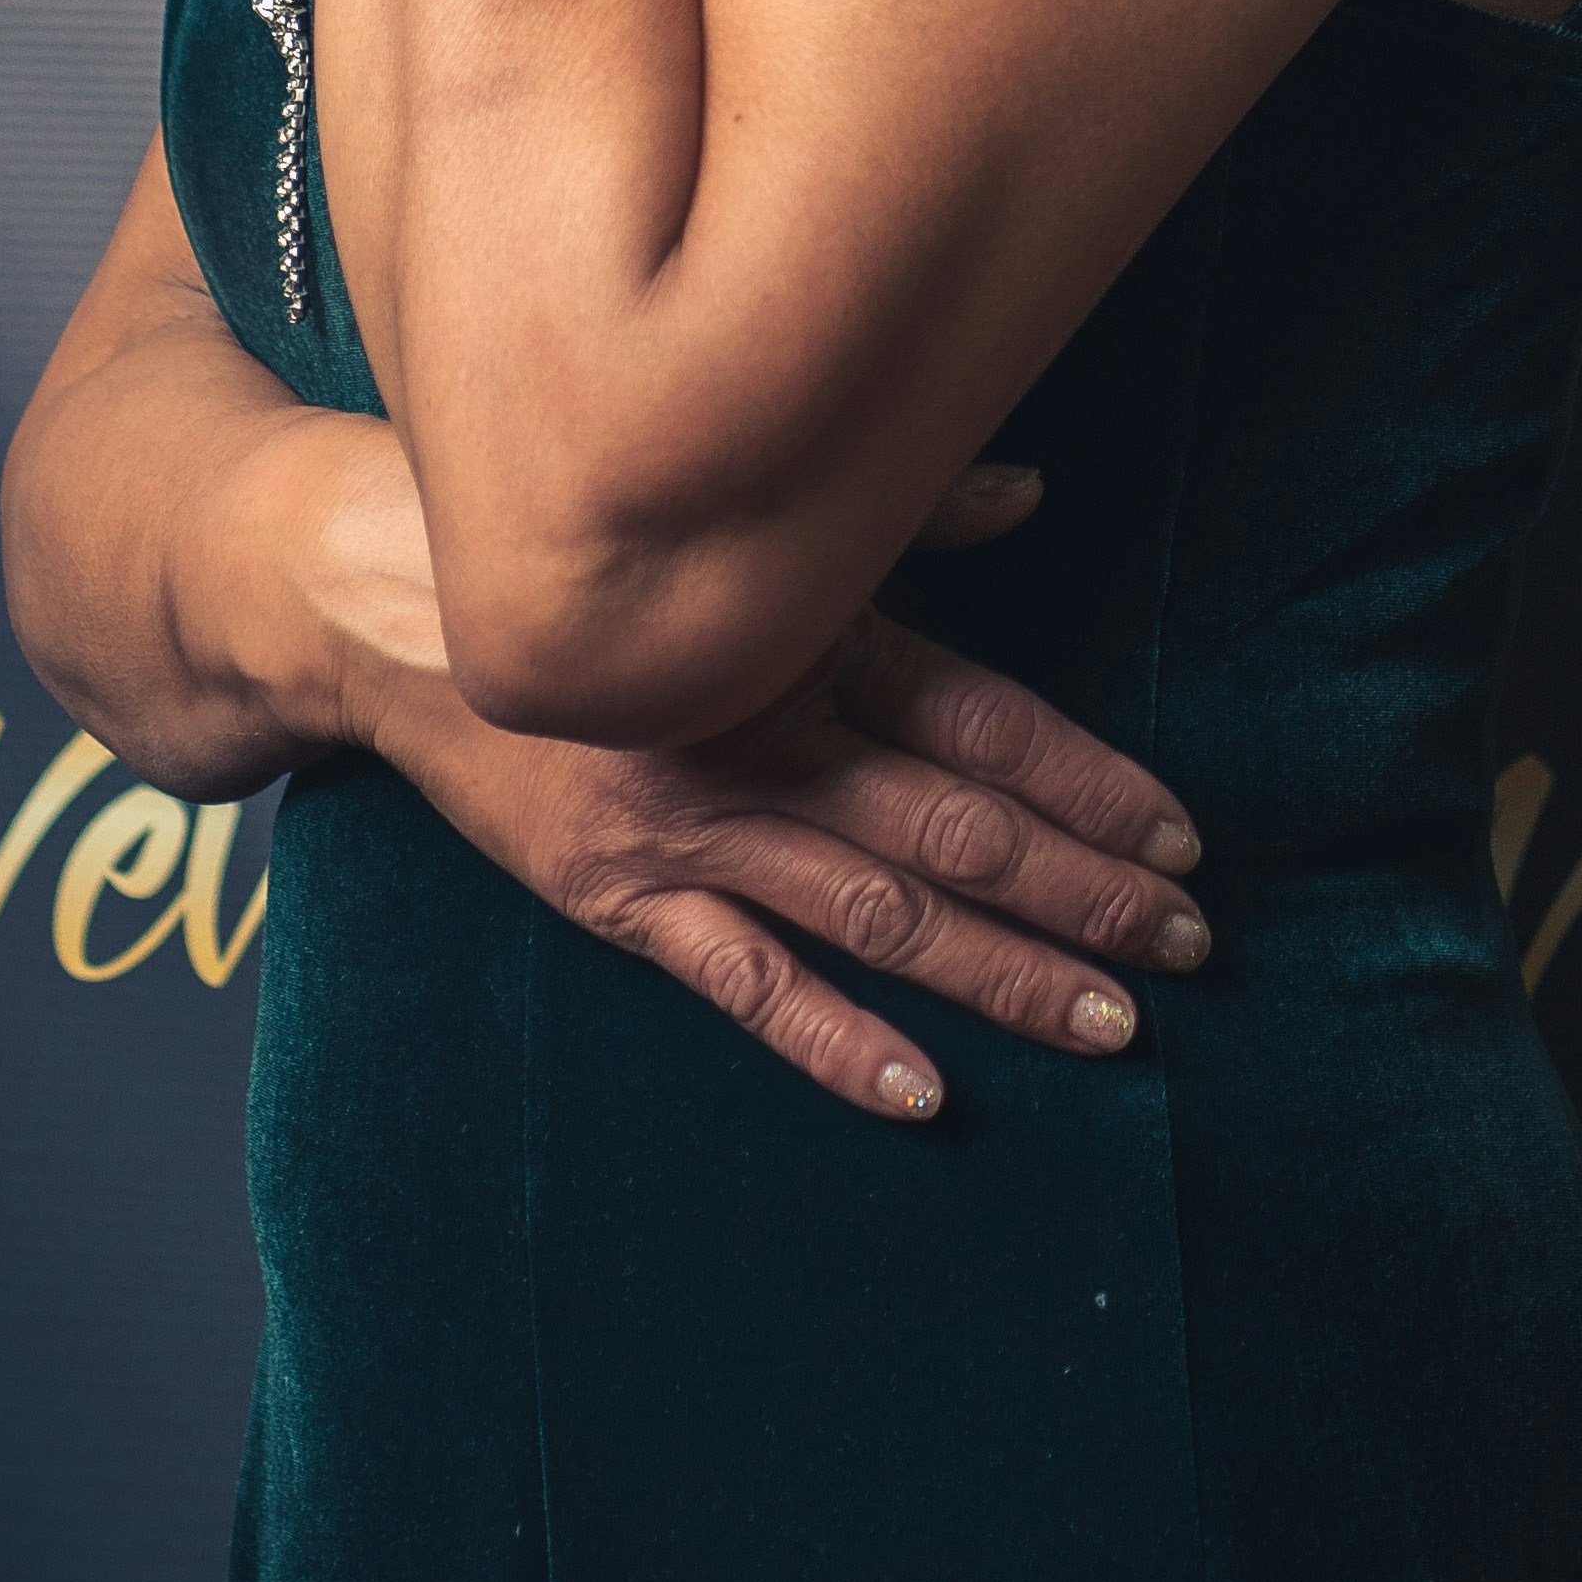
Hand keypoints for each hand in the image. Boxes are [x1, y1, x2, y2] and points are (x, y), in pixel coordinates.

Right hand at [365, 464, 1212, 1120]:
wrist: (391, 608)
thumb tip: (1032, 491)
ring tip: (1112, 1023)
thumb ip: (898, 516)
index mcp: (806, 637)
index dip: (1090, 783)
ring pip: (876, 914)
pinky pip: (742, 984)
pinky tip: (925, 1090)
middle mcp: (761, 736)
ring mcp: (689, 830)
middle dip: (1082, 893)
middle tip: (1190, 946)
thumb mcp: (743, 524)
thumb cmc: (593, 551)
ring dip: (1000, 972)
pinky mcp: (619, 899)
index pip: (985, 721)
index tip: (1183, 840)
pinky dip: (833, 1040)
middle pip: (953, 827)